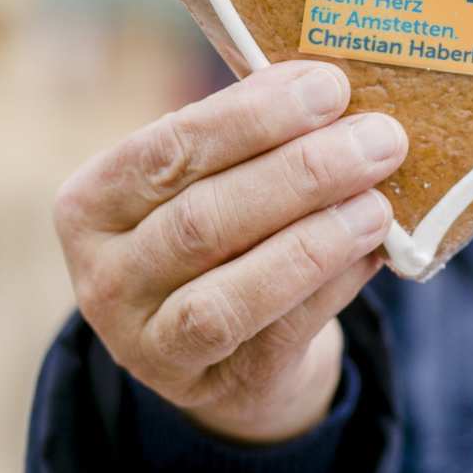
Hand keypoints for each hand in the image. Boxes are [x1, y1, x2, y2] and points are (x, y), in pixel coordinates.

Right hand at [53, 61, 404, 443]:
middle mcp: (105, 276)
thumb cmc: (221, 229)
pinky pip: (278, 333)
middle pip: (204, 220)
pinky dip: (333, 286)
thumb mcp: (209, 179)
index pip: (168, 150)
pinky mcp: (212, 385)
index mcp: (93, 201)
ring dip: (317, 240)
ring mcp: (149, 341)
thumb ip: (250, 137)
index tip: (328, 86)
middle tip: (379, 139)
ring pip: (232, 292)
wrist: (223, 349)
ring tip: (379, 203)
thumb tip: (330, 86)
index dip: (252, 118)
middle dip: (302, 173)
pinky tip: (374, 251)